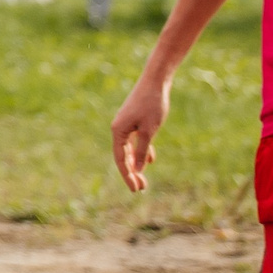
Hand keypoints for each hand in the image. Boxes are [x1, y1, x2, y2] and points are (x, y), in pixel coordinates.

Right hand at [111, 75, 169, 191]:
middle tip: (141, 189)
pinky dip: (142, 151)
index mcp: (118, 131)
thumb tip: (139, 169)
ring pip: (130, 149)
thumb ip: (142, 150)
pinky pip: (136, 141)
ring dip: (137, 164)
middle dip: (132, 173)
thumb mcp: (149, 131)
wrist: (155, 82)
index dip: (127, 176)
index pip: (121, 159)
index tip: (135, 190)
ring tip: (143, 179)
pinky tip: (151, 160)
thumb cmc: (152, 106)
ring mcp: (127, 124)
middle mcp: (119, 129)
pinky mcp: (135, 121)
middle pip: (124, 156)